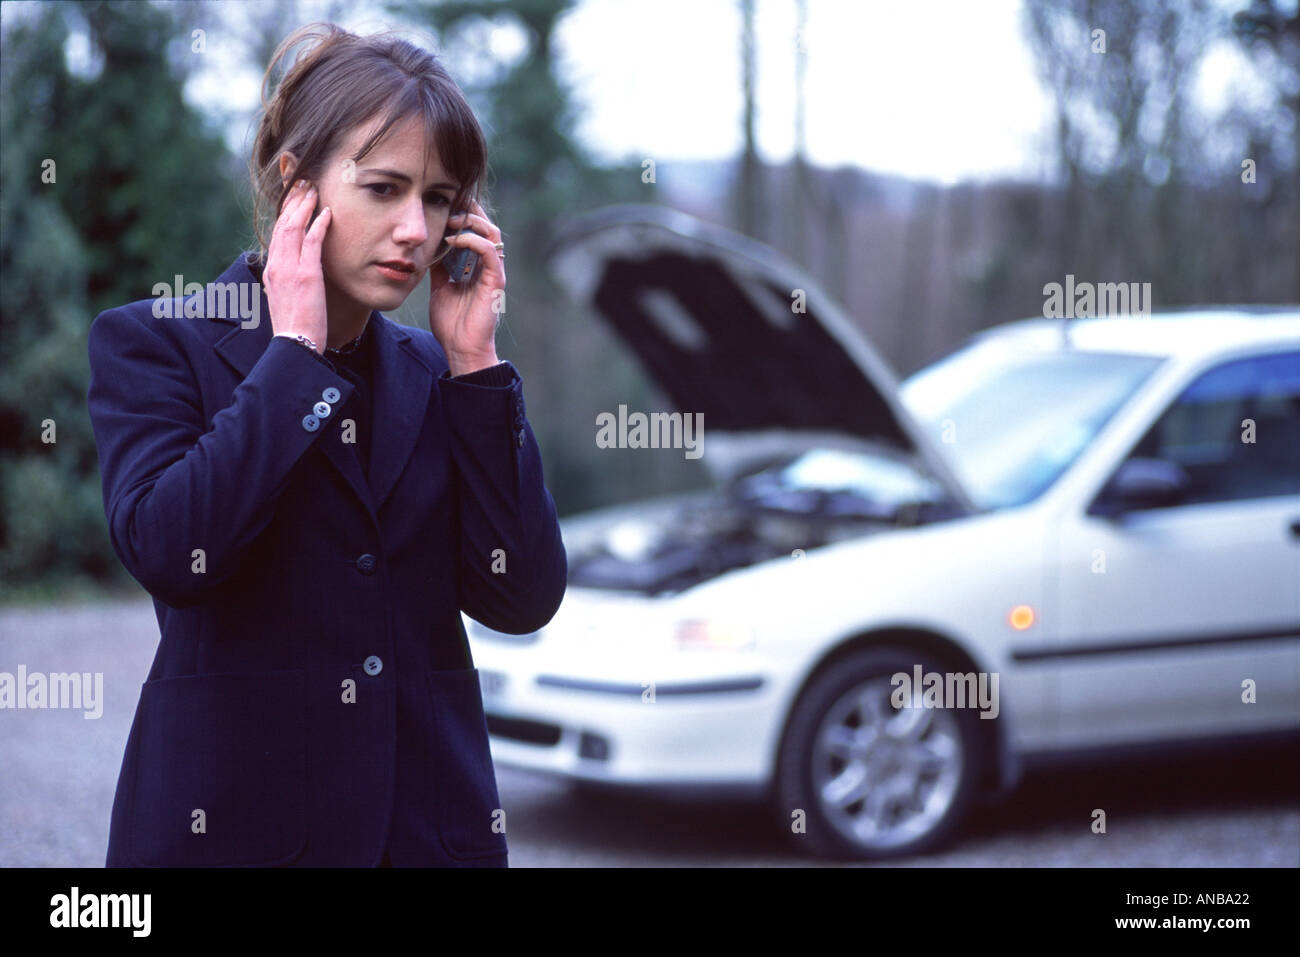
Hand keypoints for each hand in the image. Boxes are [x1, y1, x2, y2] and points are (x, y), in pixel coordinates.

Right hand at [263, 179, 331, 352]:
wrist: (295, 346)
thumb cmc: (295, 328)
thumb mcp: (287, 300)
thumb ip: (289, 283)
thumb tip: (294, 277)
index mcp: (271, 271)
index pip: (277, 234)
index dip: (285, 213)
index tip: (295, 198)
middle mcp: (276, 266)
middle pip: (282, 224)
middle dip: (293, 201)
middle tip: (303, 183)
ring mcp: (290, 269)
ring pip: (293, 227)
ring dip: (304, 205)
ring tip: (313, 190)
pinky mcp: (307, 275)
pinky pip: (312, 241)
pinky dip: (319, 224)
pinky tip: (328, 213)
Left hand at [428, 198, 504, 374]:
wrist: (460, 348)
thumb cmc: (452, 323)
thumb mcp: (440, 286)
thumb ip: (439, 266)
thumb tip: (429, 248)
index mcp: (477, 266)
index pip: (475, 230)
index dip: (463, 214)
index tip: (443, 205)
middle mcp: (489, 266)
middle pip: (486, 226)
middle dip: (468, 211)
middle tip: (447, 205)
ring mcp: (494, 273)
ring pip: (492, 234)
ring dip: (471, 222)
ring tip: (451, 220)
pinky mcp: (495, 281)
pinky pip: (488, 252)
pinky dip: (472, 241)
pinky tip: (454, 240)